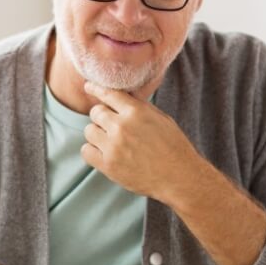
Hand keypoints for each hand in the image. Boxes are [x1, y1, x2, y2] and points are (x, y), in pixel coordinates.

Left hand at [81, 81, 205, 202]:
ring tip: (110, 141)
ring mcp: (113, 146)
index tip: (89, 87)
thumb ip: (139, 107)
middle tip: (111, 125)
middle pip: (96, 112)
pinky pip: (86, 151)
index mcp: (136, 111)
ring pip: (89, 131)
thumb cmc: (174, 147)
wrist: (179, 177)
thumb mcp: (161, 118)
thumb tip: (121, 96)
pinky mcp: (108, 165)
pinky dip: (92, 151)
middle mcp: (122, 126)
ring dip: (97, 134)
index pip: (107, 93)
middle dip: (102, 116)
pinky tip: (104, 153)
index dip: (95, 89)